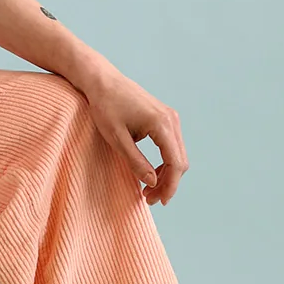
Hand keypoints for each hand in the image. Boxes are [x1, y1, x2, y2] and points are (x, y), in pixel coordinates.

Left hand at [81, 64, 188, 204]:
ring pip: (178, 154)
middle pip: (180, 161)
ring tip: (149, 190)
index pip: (175, 163)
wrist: (102, 81)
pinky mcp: (165, 117)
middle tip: (150, 199)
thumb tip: (152, 182)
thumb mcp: (116, 138)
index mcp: (161, 124)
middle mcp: (171, 119)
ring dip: (167, 174)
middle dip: (168, 183)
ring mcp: (171, 117)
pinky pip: (172, 145)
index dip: (170, 186)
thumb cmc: (105, 107)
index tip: (160, 202)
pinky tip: (151, 173)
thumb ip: (135, 161)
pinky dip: (165, 162)